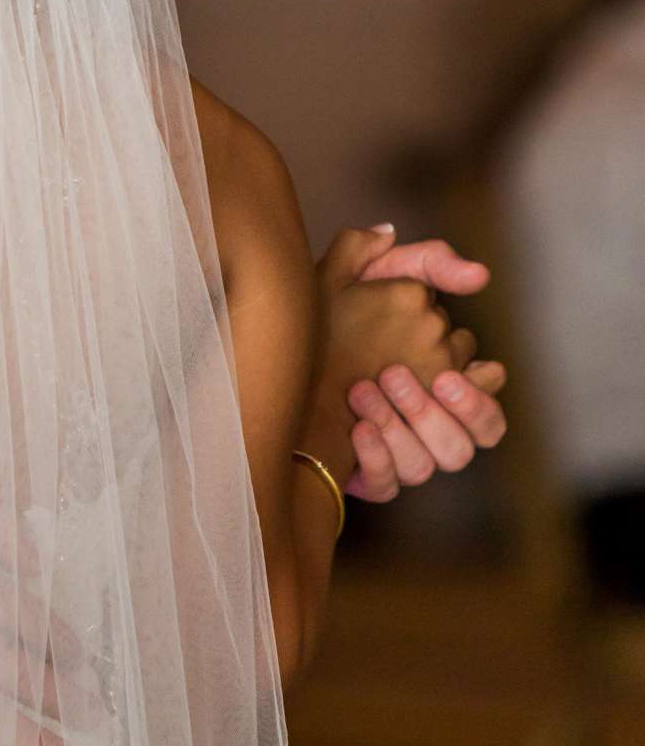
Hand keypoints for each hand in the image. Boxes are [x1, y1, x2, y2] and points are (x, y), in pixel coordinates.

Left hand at [319, 226, 507, 501]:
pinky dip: (379, 458)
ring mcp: (402, 449)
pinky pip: (392, 484)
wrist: (259, 363)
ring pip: (441, 462)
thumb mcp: (357, 275)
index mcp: (438, 372)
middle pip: (473, 436)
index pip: (486, 393)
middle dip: (442, 411)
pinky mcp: (371, 474)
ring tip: (362, 391)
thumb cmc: (316, 318)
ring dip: (407, 428)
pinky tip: (354, 428)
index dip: (476, 390)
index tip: (446, 371)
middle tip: (394, 375)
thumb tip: (479, 274)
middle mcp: (428, 417)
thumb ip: (420, 261)